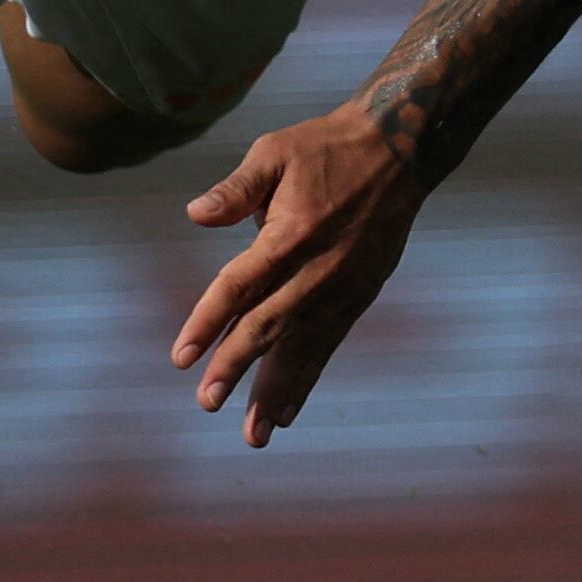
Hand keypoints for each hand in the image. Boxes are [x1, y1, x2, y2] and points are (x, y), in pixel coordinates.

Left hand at [172, 101, 427, 444]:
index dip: (208, 322)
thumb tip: (194, 213)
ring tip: (254, 434)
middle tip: (207, 402)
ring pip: (303, 348)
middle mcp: (317, 269)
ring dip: (276, 391)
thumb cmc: (327, 147)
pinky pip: (329, 344)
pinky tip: (289, 411)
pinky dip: (308, 378)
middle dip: (236, 368)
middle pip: (269, 327)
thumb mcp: (275, 152)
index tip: (181, 357)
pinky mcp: (360, 295)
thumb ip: (236, 189)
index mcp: (290, 234)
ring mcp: (342, 286)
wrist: (400, 148)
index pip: (239, 286)